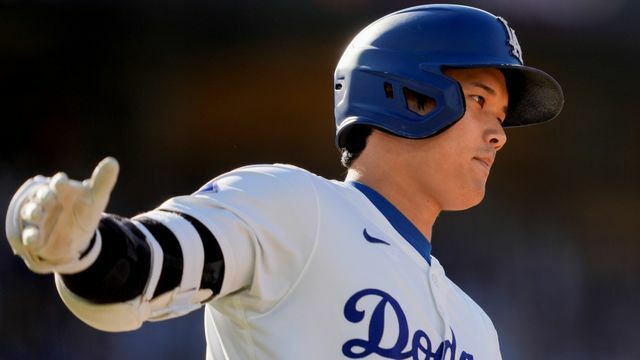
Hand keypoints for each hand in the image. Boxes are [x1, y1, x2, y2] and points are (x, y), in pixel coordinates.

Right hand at [6, 157, 118, 273]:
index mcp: (63, 190)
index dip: (60, 183)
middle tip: (49, 198)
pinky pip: (29, 235)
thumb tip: (113, 161)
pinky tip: (34, 238)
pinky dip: (30, 236)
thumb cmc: (83, 211)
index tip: (61, 182)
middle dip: (44, 196)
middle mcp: (47, 201)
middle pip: (42, 196)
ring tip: (36, 214)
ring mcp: (38, 218)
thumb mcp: (95, 198)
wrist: (74, 236)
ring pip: (30, 212)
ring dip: (32, 212)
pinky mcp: (34, 235)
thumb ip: (103, 181)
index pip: (60, 183)